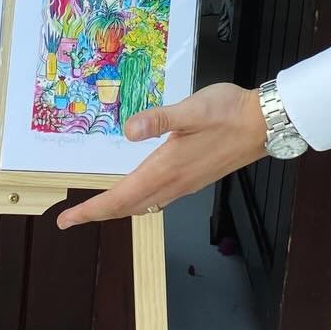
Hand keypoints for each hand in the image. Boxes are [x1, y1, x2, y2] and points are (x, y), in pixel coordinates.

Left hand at [55, 82, 267, 227]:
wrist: (265, 124)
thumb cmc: (230, 112)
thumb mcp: (191, 109)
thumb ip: (159, 120)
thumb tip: (128, 130)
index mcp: (167, 168)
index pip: (121, 197)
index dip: (91, 210)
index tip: (66, 220)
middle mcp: (174, 182)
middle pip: (128, 207)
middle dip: (99, 213)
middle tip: (72, 218)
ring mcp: (186, 183)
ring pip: (144, 205)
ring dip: (118, 209)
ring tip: (99, 207)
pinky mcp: (195, 178)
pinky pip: (159, 199)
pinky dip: (139, 201)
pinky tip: (139, 192)